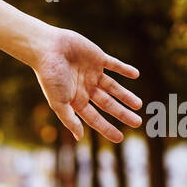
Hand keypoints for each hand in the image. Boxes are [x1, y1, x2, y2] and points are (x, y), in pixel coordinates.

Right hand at [31, 27, 142, 142]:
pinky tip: (135, 74)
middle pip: (108, 104)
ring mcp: (92, 73)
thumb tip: (80, 137)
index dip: (107, 128)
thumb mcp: (58, 102)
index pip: (95, 118)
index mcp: (76, 100)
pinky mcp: (97, 58)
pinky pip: (114, 65)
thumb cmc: (50, 77)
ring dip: (126, 95)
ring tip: (138, 104)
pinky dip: (124, 69)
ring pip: (113, 87)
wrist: (48, 48)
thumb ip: (69, 119)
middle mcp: (85, 88)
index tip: (120, 138)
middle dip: (122, 113)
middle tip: (137, 122)